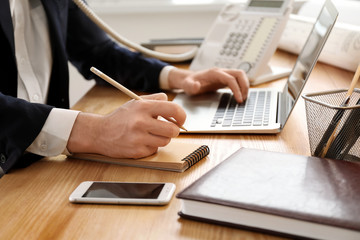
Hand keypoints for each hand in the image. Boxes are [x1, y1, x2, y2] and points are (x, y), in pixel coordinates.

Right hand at [67, 93, 185, 157]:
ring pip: (165, 141)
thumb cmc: (120, 118)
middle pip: (173, 130)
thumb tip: (171, 101)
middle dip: (173, 130)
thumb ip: (155, 99)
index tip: (180, 120)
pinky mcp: (137, 151)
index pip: (173, 109)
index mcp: (143, 107)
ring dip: (162, 138)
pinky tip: (141, 141)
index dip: (181, 116)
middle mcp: (141, 122)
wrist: (99, 133)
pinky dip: (151, 146)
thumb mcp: (135, 103)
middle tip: (167, 129)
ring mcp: (138, 138)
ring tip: (150, 134)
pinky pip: (155, 150)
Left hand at [168, 67, 248, 102]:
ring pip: (240, 75)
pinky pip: (237, 80)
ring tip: (244, 97)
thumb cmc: (188, 83)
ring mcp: (224, 74)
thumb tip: (196, 85)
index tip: (239, 99)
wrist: (188, 80)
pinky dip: (241, 86)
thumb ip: (190, 86)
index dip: (237, 89)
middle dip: (245, 85)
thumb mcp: (187, 86)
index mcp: (214, 73)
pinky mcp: (225, 78)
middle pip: (239, 73)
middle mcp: (221, 71)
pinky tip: (240, 95)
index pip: (230, 79)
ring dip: (245, 85)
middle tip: (244, 98)